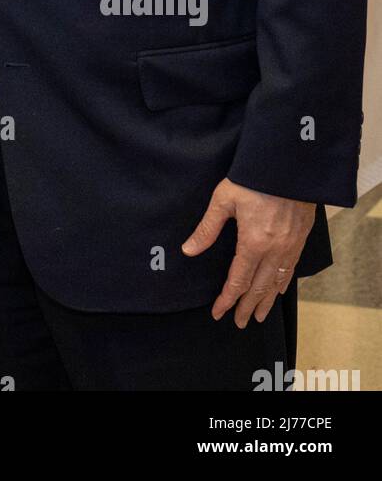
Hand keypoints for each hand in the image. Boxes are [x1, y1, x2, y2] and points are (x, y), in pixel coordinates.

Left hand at [182, 177, 314, 326]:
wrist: (288, 165)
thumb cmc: (253, 179)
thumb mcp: (224, 200)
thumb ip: (207, 228)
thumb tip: (188, 250)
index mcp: (253, 243)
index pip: (238, 280)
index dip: (227, 299)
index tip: (218, 312)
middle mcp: (274, 251)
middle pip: (258, 288)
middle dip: (247, 307)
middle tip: (240, 323)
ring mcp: (290, 247)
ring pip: (277, 283)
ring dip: (266, 301)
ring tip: (259, 315)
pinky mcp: (300, 239)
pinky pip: (291, 270)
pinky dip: (283, 284)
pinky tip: (278, 290)